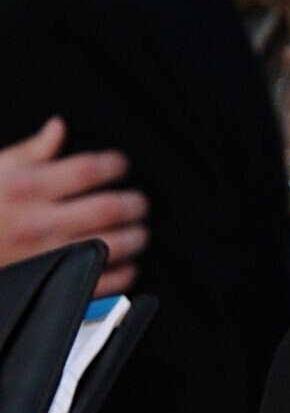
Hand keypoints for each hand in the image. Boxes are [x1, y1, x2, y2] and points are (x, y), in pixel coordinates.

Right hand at [0, 117, 147, 293]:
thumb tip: (59, 127)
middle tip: (139, 202)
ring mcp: (48, 256)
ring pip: (112, 246)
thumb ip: (33, 152)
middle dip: (133, 203)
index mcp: (27, 188)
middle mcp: (39, 221)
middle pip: (107, 209)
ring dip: (135, 237)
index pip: (85, 170)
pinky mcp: (53, 284)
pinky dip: (124, 273)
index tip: (121, 166)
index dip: (113, 165)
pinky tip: (126, 264)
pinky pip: (102, 282)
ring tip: (138, 230)